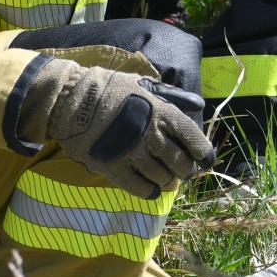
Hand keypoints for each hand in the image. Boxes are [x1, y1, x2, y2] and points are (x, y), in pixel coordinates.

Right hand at [18, 58, 212, 199]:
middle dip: (186, 170)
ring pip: (161, 176)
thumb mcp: (145, 84)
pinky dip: (149, 191)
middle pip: (180, 162)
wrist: (71, 99)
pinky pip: (138, 187)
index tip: (205, 159)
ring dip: (169, 181)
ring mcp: (132, 153)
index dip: (203, 152)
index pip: (192, 137)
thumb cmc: (110, 89)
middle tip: (184, 171)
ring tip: (169, 181)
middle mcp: (151, 134)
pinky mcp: (113, 167)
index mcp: (162, 112)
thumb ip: (173, 96)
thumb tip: (198, 106)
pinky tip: (152, 191)